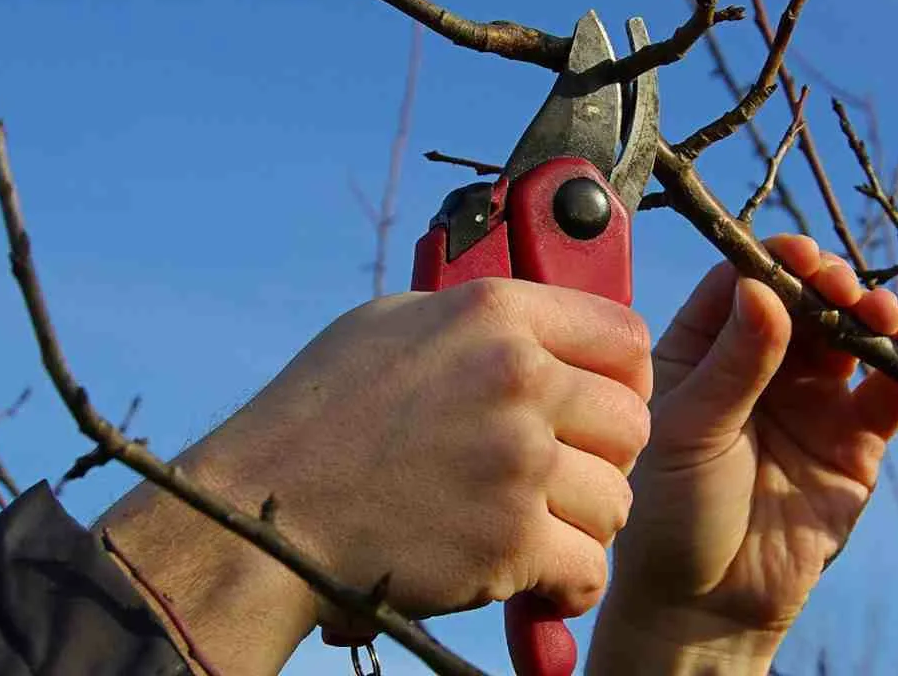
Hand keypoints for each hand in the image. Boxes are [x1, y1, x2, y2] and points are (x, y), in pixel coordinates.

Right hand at [97, 278, 650, 675]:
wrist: (265, 511)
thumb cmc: (319, 415)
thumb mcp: (394, 324)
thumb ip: (479, 321)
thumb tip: (539, 330)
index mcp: (493, 313)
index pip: (625, 334)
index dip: (625, 377)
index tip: (604, 405)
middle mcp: (517, 378)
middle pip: (632, 423)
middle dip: (606, 456)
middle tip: (567, 475)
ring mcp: (517, 462)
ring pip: (618, 502)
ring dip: (587, 523)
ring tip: (541, 525)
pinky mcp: (508, 542)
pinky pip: (588, 569)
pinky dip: (568, 583)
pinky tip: (538, 576)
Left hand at [588, 235, 897, 674]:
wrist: (706, 603)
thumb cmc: (673, 512)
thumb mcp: (690, 431)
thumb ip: (732, 364)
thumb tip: (763, 286)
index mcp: (702, 351)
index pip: (741, 284)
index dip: (773, 263)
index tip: (799, 258)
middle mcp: (758, 366)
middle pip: (804, 301)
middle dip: (829, 284)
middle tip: (840, 288)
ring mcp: (809, 401)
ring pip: (851, 337)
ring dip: (873, 314)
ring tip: (879, 317)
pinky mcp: (854, 442)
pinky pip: (889, 391)